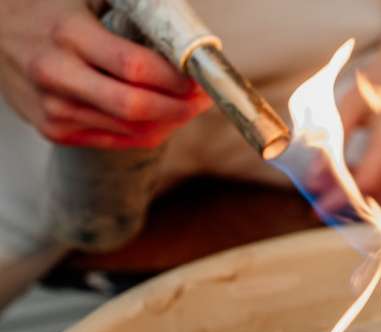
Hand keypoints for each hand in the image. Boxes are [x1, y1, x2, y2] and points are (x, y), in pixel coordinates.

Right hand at [0, 0, 210, 148]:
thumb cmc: (48, 9)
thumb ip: (134, 12)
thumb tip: (185, 29)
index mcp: (67, 32)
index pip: (134, 66)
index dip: (176, 78)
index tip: (201, 76)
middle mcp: (57, 73)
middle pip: (135, 106)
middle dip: (180, 107)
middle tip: (204, 100)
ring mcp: (53, 107)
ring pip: (131, 129)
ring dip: (170, 121)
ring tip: (188, 106)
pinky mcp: (54, 130)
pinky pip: (117, 140)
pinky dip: (148, 132)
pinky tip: (163, 118)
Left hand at [308, 44, 380, 216]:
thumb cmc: (379, 81)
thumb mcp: (350, 104)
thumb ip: (333, 141)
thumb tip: (315, 179)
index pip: (367, 180)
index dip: (340, 197)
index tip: (316, 206)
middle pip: (378, 193)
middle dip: (347, 205)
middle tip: (319, 208)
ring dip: (361, 201)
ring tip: (333, 197)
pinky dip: (375, 192)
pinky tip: (355, 185)